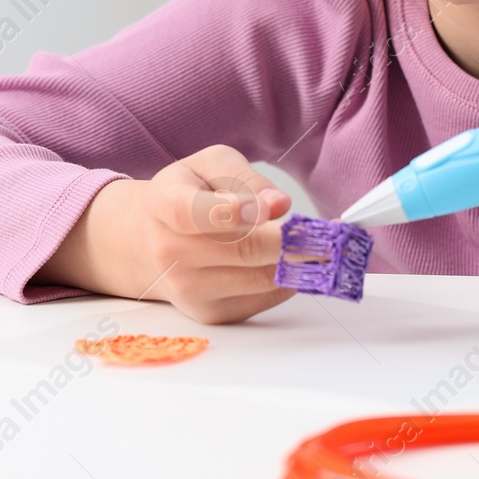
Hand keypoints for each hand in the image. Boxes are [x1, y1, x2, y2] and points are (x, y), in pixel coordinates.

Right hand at [36, 144, 295, 323]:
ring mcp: (188, 288)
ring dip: (299, 262)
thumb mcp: (210, 165)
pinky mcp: (210, 313)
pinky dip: (287, 279)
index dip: (232, 211)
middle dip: (293, 241)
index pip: (191, 213)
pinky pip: (264, 298)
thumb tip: (278, 205)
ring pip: (261, 278)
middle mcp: (169, 252)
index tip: (273, 208)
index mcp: (163, 204)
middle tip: (328, 232)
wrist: (149, 241)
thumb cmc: (189, 193)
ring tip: (319, 243)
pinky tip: (290, 260)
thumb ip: (244, 177)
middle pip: (242, 250)